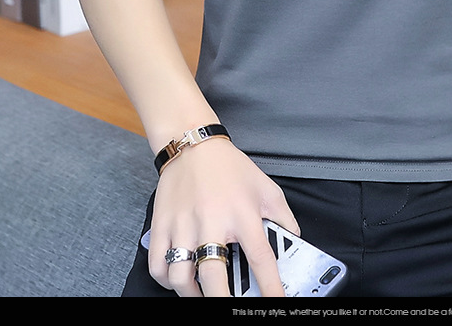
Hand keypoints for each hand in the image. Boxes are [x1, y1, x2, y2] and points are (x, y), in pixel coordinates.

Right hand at [147, 139, 299, 296]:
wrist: (192, 144)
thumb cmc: (229, 167)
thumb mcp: (265, 187)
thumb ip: (283, 215)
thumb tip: (294, 240)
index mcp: (242, 214)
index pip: (260, 259)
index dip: (270, 287)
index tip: (274, 303)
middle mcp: (212, 223)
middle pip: (214, 278)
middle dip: (221, 302)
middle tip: (229, 307)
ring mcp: (183, 226)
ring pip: (181, 278)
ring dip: (192, 295)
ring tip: (203, 294)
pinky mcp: (162, 226)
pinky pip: (158, 266)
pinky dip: (166, 281)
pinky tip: (179, 278)